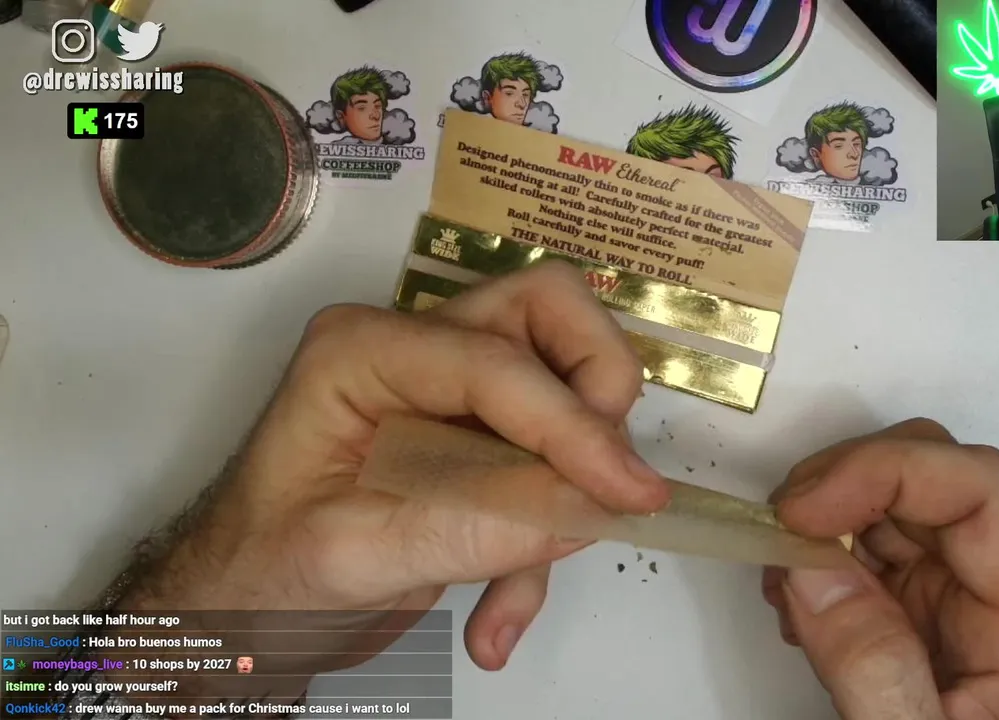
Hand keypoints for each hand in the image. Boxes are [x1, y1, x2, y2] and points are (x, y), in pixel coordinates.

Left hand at [110, 261, 668, 695]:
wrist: (234, 610)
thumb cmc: (260, 574)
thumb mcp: (352, 558)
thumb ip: (468, 528)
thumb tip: (584, 509)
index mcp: (361, 352)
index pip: (495, 362)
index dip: (572, 427)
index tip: (629, 496)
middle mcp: (413, 346)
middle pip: (547, 312)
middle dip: (595, 389)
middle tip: (605, 480)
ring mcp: (450, 386)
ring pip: (569, 374)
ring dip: (577, 476)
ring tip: (519, 586)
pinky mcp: (477, 434)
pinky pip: (552, 457)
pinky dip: (549, 530)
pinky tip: (496, 619)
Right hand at [762, 419, 998, 718]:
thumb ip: (873, 667)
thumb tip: (812, 568)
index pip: (979, 492)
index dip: (887, 474)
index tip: (807, 510)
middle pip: (936, 479)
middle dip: (848, 483)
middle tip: (783, 529)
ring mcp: (958, 609)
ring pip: (893, 508)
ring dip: (824, 518)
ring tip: (780, 573)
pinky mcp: (918, 624)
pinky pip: (866, 555)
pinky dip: (816, 556)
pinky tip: (796, 600)